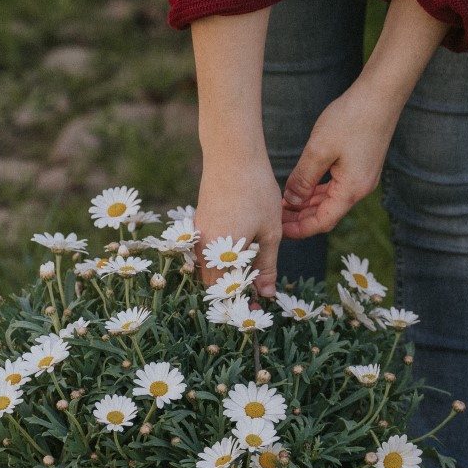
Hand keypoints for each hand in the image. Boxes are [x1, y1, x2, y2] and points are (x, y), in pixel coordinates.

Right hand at [195, 155, 282, 297]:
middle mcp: (204, 249)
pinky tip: (238, 254)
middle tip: (254, 296)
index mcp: (222, 254)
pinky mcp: (198, 225)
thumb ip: (266, 265)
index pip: (228, 292)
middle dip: (232, 294)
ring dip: (226, 277)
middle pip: (213, 285)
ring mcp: (198, 237)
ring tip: (249, 276)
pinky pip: (206, 253)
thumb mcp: (269, 232)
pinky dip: (220, 260)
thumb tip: (266, 294)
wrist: (232, 156)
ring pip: (208, 269)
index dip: (242, 304)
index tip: (257, 311)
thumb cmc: (256, 192)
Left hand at [279, 83, 397, 239]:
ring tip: (284, 204)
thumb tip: (291, 203)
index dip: (298, 230)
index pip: (322, 222)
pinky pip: (336, 187)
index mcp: (351, 189)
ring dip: (308, 205)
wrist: (380, 94)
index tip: (278, 230)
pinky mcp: (361, 165)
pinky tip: (301, 188)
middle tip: (275, 218)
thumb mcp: (318, 150)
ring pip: (330, 200)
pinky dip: (318, 191)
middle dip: (300, 219)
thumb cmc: (350, 119)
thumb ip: (303, 180)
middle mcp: (360, 188)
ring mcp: (362, 177)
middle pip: (326, 214)